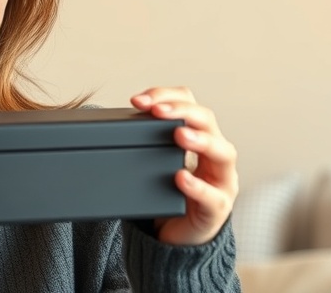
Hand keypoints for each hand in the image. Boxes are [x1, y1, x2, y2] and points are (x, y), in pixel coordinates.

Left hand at [131, 87, 238, 245]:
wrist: (178, 236)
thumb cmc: (168, 192)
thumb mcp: (154, 161)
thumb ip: (144, 142)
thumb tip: (107, 122)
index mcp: (199, 137)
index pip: (190, 104)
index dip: (167, 96)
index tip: (139, 100)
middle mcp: (215, 154)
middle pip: (208, 121)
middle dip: (182, 111)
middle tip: (157, 110)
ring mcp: (221, 181)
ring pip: (223, 153)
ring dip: (201, 140)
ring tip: (179, 134)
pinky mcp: (216, 209)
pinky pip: (212, 196)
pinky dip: (197, 186)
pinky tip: (181, 177)